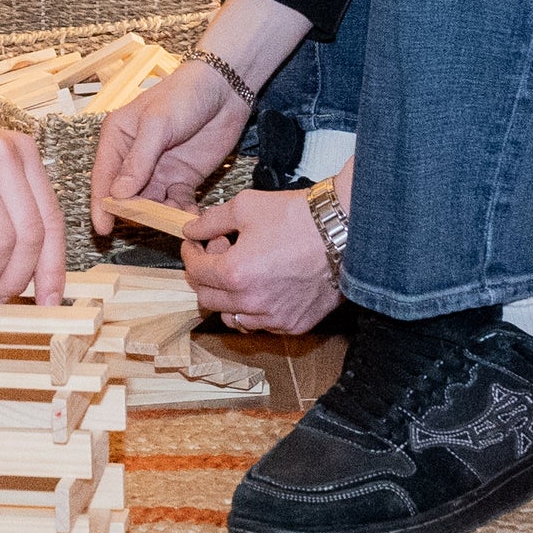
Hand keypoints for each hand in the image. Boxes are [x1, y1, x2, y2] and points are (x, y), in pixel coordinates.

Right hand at [89, 62, 248, 226]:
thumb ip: (138, 160)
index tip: (103, 228)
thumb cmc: (185, 95)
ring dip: (160, 216)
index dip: (102, 204)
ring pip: (151, 204)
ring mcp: (159, 171)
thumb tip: (117, 194)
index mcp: (118, 139)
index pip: (104, 177)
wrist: (225, 89)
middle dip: (135, 213)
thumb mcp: (157, 124)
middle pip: (126, 196)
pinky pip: (177, 203)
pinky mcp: (182, 179)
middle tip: (148, 225)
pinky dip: (182, 213)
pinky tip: (190, 218)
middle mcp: (134, 158)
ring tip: (174, 223)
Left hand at [183, 188, 340, 333]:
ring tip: (242, 272)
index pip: (195, 271)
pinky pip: (261, 325)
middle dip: (205, 274)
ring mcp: (273, 318)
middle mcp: (250, 303)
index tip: (194, 243)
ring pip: (232, 318)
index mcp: (234, 273)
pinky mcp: (294, 325)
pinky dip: (254, 310)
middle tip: (220, 253)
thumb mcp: (246, 206)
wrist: (343, 232)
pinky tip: (263, 286)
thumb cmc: (298, 217)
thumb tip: (191, 230)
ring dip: (227, 297)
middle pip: (207, 298)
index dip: (189, 253)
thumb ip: (211, 221)